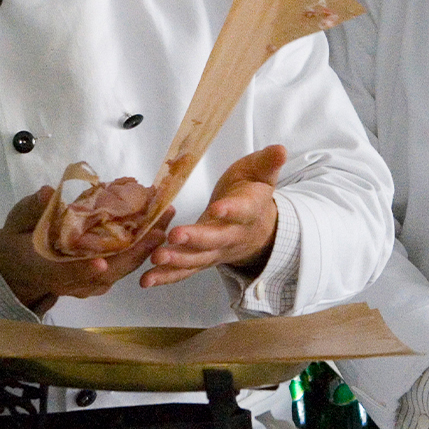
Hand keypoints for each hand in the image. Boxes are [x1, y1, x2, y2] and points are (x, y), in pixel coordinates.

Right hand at [0, 187, 173, 311]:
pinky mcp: (101, 278)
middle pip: (107, 274)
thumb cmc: (19, 244)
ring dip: (145, 247)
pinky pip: (124, 265)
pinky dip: (141, 247)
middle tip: (157, 228)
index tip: (99, 264)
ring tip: (165, 218)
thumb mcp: (16, 224)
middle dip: (135, 252)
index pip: (65, 273)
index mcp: (46, 270)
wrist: (20, 269)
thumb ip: (31, 210)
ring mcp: (89, 284)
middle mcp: (72, 282)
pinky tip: (156, 225)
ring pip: (121, 270)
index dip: (83, 270)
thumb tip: (47, 193)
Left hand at [143, 145, 286, 287]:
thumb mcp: (261, 173)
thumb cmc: (252, 193)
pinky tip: (147, 280)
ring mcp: (217, 251)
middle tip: (176, 235)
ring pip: (198, 259)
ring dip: (177, 261)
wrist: (257, 227)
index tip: (217, 208)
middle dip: (196, 239)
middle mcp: (233, 235)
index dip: (230, 210)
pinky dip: (166, 277)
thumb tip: (281, 149)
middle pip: (215, 240)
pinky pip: (185, 271)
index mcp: (249, 210)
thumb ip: (268, 162)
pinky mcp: (202, 260)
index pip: (242, 211)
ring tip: (157, 259)